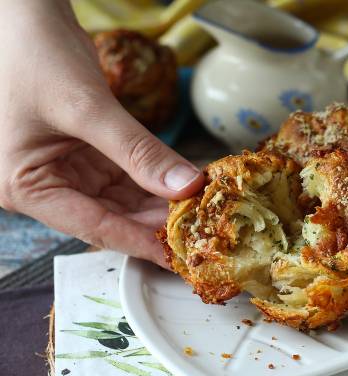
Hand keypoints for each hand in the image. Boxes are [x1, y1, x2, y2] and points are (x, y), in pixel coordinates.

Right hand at [0, 1, 202, 266]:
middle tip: (199, 230)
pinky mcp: (88, 154)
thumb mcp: (87, 107)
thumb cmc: (35, 54)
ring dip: (160, 202)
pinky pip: (128, 175)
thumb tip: (186, 186)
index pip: (94, 227)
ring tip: (199, 208)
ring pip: (124, 199)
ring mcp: (68, 171)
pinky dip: (156, 179)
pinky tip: (185, 182)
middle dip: (156, 222)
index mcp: (27, 187)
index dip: (139, 241)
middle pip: (111, 217)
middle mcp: (46, 186)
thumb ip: (138, 151)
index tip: (177, 255)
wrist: (25, 14)